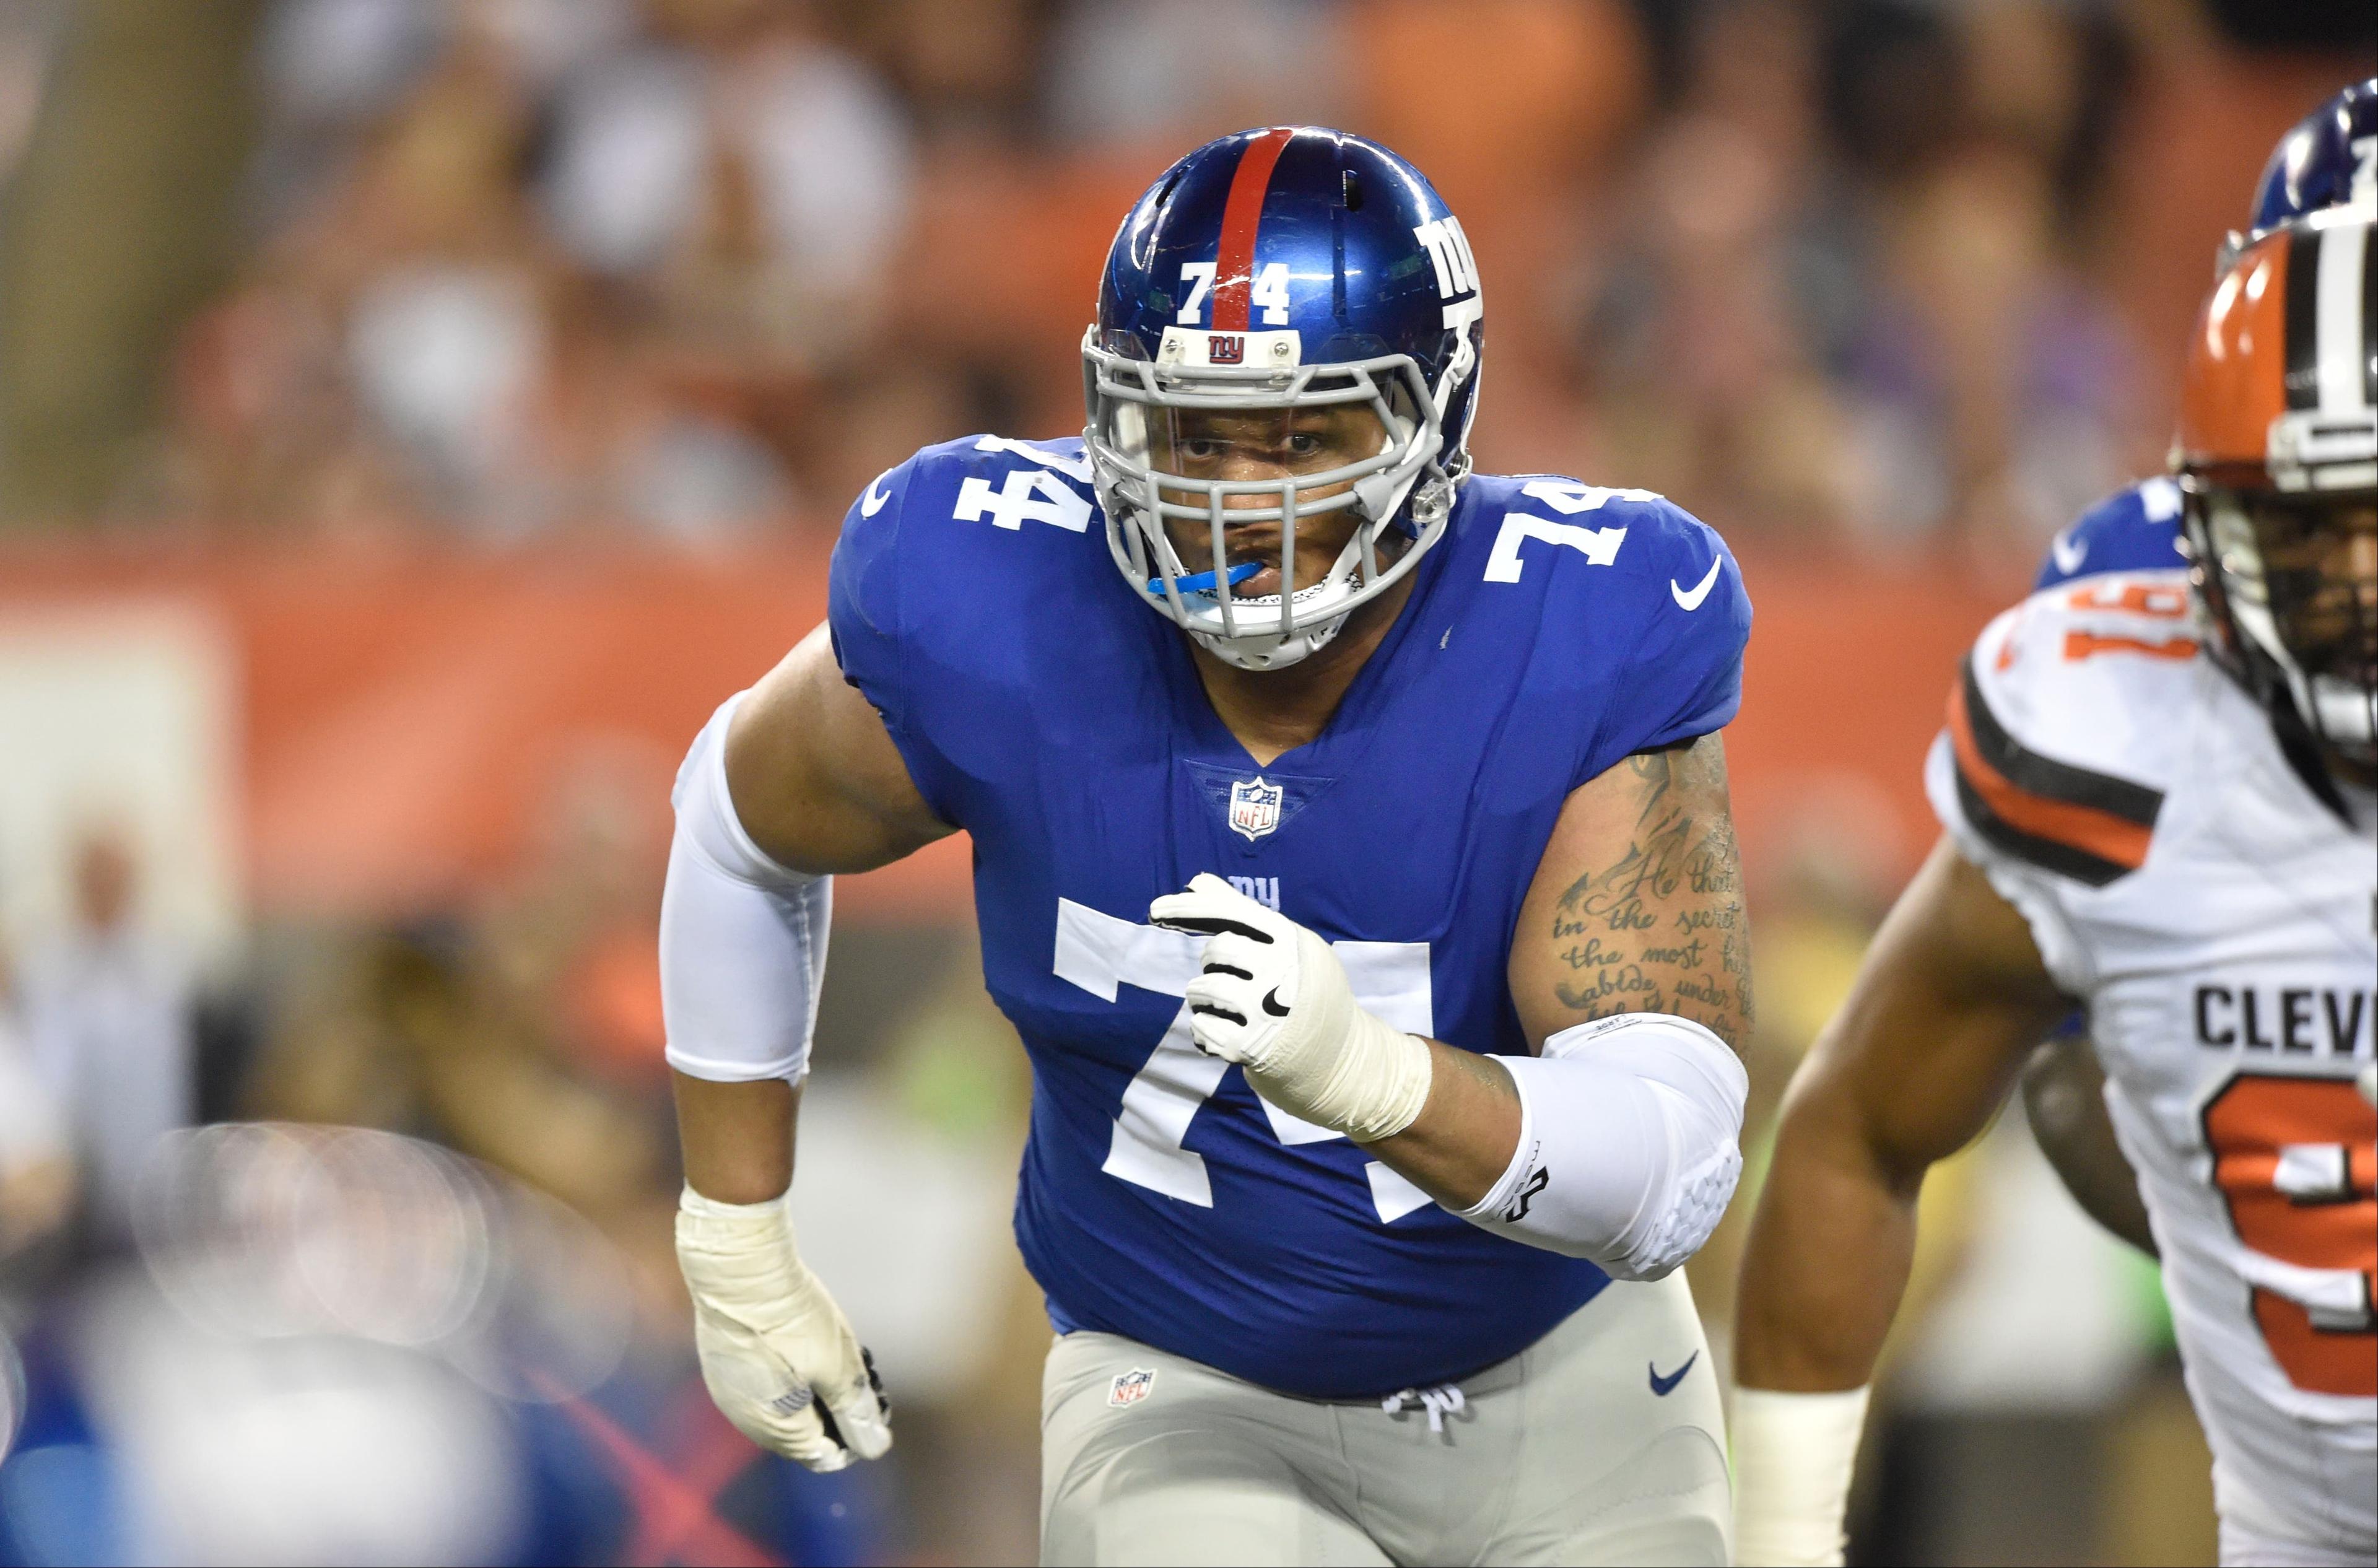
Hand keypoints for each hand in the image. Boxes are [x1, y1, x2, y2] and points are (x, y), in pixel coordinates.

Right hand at [675, 1186, 890, 1470]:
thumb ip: (855, 1412)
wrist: (737, 1271)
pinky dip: (785, 1376)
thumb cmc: (792, 1320)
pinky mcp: (722, 1367)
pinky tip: (800, 1345)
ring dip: (810, 1394)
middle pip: (801, 1436)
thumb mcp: (838, 1367)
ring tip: (832, 1356)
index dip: (854, 1434)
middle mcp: (746, 1422)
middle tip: (857, 1375)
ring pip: (781, 1410)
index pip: (824, 1457)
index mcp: (777, 1430)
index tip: (871, 1402)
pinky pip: (761, 1386)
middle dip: (832, 1413)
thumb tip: (875, 1449)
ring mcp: (730, 1394)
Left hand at [1148, 874, 1430, 1142]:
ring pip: (1202, 989)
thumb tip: (1196, 882)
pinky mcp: (1251, 1048)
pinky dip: (1204, 1028)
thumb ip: (1241, 915)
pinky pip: (1200, 1026)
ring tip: (1227, 1006)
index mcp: (1292, 941)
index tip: (1154, 910)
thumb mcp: (1286, 947)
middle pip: (1216, 951)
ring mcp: (1266, 1011)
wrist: (1337, 1057)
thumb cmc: (1301, 990)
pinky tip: (1225, 1031)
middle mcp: (1282, 972)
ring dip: (1203, 997)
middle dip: (1212, 963)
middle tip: (1231, 977)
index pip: (1232, 912)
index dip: (1188, 908)